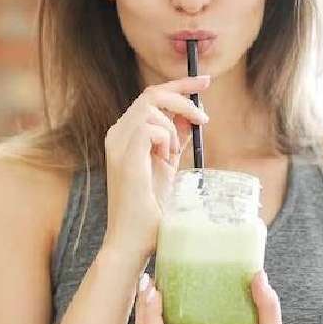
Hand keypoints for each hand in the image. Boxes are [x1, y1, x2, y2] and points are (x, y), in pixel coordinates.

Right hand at [104, 75, 210, 260]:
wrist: (133, 242)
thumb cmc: (150, 212)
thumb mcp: (168, 168)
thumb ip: (176, 142)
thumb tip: (193, 118)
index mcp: (126, 136)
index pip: (151, 97)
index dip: (180, 85)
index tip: (204, 81)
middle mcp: (117, 136)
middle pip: (152, 93)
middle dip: (184, 95)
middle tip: (205, 116)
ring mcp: (117, 144)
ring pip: (153, 107)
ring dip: (173, 128)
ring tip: (172, 156)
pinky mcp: (124, 156)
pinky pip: (151, 127)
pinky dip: (166, 139)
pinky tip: (164, 160)